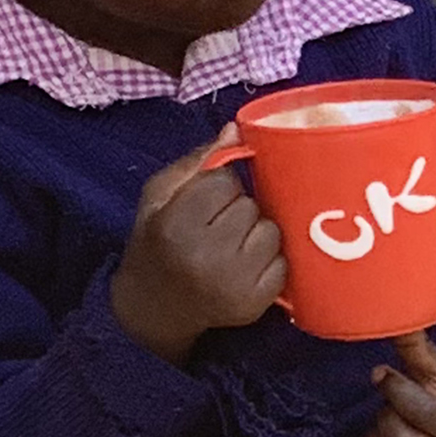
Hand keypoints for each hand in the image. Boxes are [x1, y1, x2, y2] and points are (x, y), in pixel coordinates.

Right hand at [110, 129, 285, 363]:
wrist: (152, 306)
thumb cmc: (157, 241)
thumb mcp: (159, 196)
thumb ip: (198, 160)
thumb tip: (236, 130)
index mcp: (176, 225)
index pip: (225, 182)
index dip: (220, 186)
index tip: (209, 200)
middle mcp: (206, 256)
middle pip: (251, 207)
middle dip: (240, 209)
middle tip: (220, 224)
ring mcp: (234, 284)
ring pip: (272, 232)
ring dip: (258, 232)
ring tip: (234, 244)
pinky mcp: (255, 304)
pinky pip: (283, 263)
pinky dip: (270, 260)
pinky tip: (246, 265)